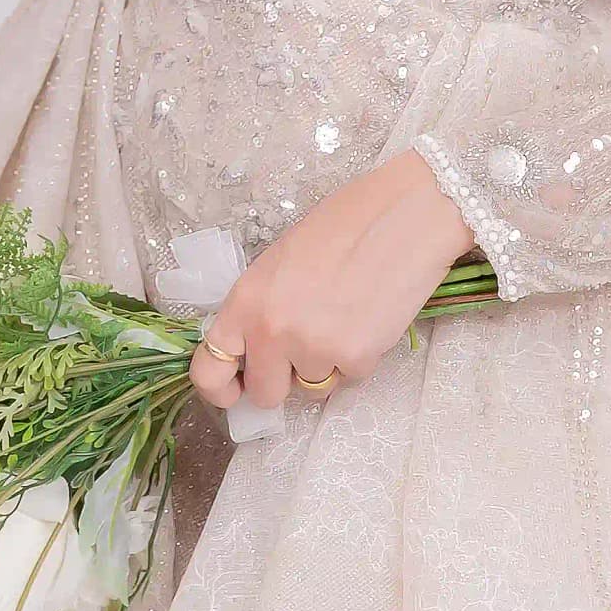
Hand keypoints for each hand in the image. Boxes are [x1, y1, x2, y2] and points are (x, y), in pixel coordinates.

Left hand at [186, 151, 476, 413]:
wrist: (402, 217)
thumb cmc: (341, 228)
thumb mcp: (279, 263)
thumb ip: (260, 310)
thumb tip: (255, 351)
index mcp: (244, 302)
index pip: (208, 371)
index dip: (221, 389)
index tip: (235, 391)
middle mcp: (271, 332)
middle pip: (265, 393)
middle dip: (284, 378)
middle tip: (306, 345)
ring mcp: (313, 350)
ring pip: (312, 386)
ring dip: (325, 363)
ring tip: (344, 315)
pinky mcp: (355, 360)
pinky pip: (349, 376)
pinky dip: (358, 356)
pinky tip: (368, 317)